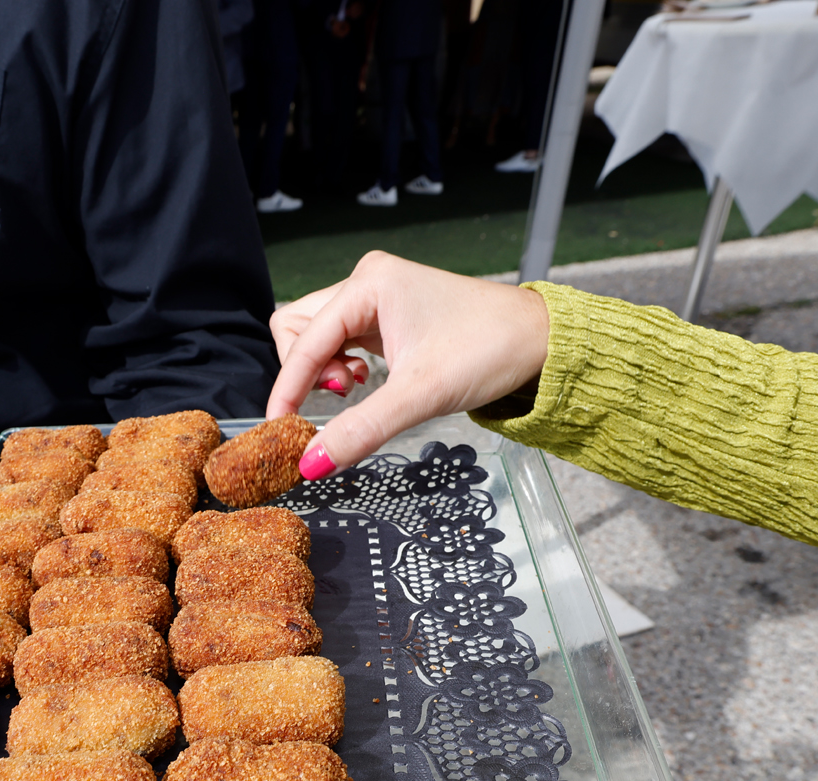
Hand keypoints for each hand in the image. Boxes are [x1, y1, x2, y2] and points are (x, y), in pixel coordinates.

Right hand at [266, 251, 551, 478]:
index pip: (303, 338)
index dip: (287, 386)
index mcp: (370, 284)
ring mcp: (376, 294)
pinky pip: (339, 337)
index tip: (279, 427)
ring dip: (323, 367)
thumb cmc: (489, 351)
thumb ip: (361, 429)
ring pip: (316, 332)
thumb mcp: (421, 396)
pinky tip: (370, 378)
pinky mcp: (386, 311)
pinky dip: (341, 363)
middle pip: (298, 326)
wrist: (539, 340)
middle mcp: (366, 280)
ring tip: (359, 386)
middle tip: (342, 395)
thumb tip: (312, 463)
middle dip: (306, 369)